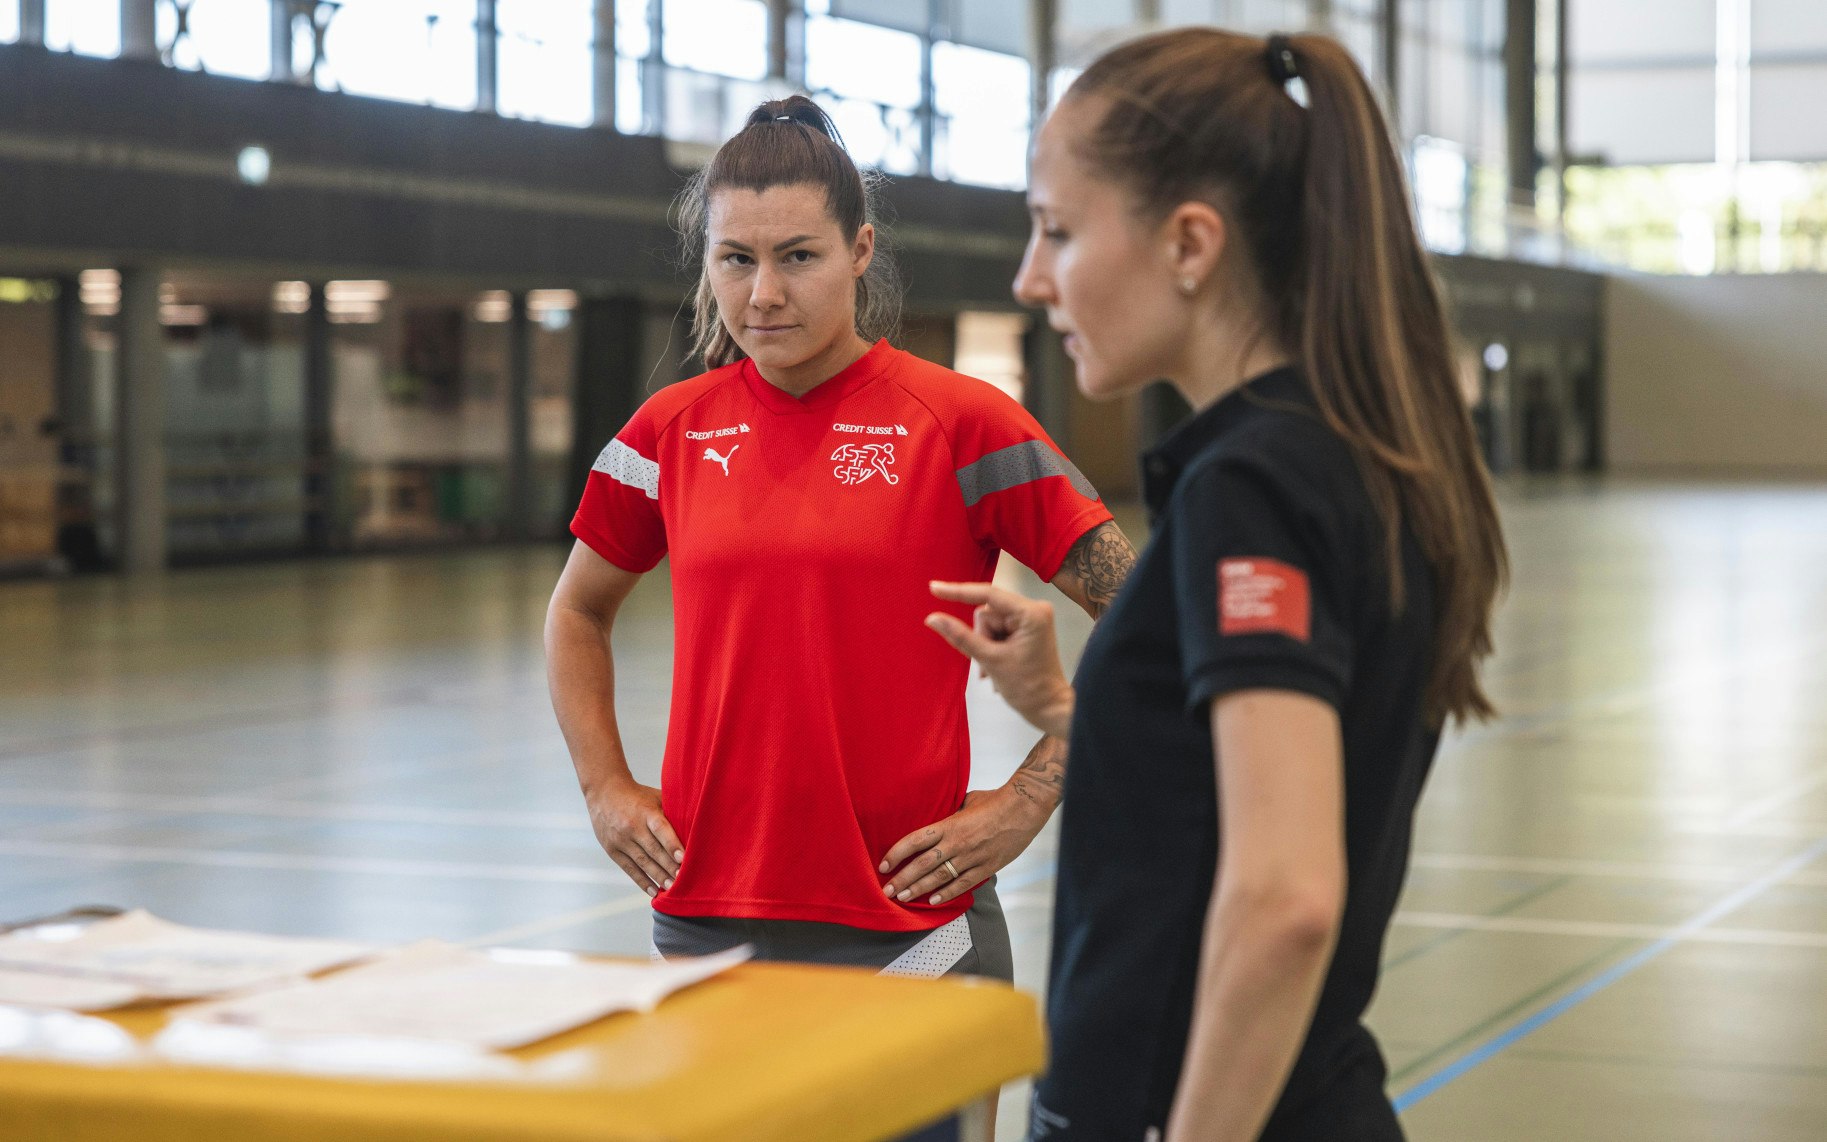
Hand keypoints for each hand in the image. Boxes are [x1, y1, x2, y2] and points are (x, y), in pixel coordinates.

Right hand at [584, 779, 682, 897]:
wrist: (604, 792)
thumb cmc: (638, 796)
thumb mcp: (655, 797)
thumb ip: (672, 811)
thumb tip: (695, 826)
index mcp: (646, 812)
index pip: (660, 829)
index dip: (672, 844)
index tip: (683, 859)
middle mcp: (632, 826)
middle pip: (653, 850)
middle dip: (669, 867)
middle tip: (683, 881)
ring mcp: (620, 840)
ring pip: (642, 862)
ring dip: (657, 877)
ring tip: (671, 889)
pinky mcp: (612, 850)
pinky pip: (629, 868)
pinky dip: (641, 881)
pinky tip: (653, 891)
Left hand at [878, 786, 1049, 905]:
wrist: (1024, 808)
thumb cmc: (995, 801)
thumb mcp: (966, 801)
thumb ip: (950, 814)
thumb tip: (939, 818)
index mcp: (949, 824)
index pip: (915, 841)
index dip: (896, 854)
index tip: (883, 865)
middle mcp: (956, 842)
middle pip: (922, 864)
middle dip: (902, 879)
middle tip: (887, 891)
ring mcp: (971, 857)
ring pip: (939, 878)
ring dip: (918, 889)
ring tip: (902, 898)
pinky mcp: (986, 867)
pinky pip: (962, 884)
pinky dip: (946, 894)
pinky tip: (933, 901)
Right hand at [926, 580, 1074, 738]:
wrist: (1048, 707)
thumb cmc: (1026, 687)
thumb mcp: (989, 660)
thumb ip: (960, 636)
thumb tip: (932, 618)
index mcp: (1031, 613)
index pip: (988, 595)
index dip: (958, 592)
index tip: (934, 588)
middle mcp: (1033, 609)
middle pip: (987, 613)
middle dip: (981, 638)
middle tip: (988, 663)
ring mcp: (1030, 618)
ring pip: (989, 623)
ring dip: (985, 646)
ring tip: (994, 669)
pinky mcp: (1026, 627)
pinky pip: (997, 630)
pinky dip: (992, 647)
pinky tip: (999, 666)